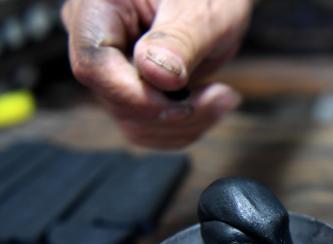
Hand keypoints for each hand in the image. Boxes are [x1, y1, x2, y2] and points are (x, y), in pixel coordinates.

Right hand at [61, 0, 252, 148]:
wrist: (218, 1)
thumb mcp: (203, 10)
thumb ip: (179, 39)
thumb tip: (155, 73)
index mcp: (99, 7)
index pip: (94, 65)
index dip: (138, 96)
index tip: (186, 103)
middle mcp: (95, 39)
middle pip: (116, 100)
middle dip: (174, 110)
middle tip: (223, 95)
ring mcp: (112, 69)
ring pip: (133, 123)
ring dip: (184, 123)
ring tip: (223, 97)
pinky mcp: (132, 90)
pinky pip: (148, 128)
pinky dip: (184, 127)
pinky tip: (211, 104)